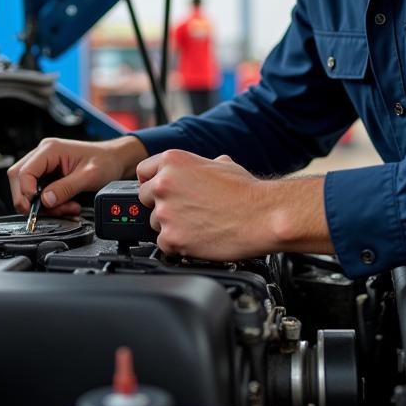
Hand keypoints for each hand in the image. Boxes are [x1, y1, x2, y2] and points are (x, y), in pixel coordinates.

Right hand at [8, 135, 148, 215]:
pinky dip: (48, 204)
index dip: (26, 192)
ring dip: (42, 204)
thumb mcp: (89, 176)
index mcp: (50, 149)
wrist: (115, 160)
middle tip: (48, 212)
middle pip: (19, 179)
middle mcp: (43, 154)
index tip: (38, 205)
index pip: (24, 171)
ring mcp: (44, 164)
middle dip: (30, 201)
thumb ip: (66, 188)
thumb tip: (46, 200)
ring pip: (26, 188)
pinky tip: (65, 205)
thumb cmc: (105, 161)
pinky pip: (38, 192)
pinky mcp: (48, 174)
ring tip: (65, 208)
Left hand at [133, 151, 265, 258]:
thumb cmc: (247, 192)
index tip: (161, 192)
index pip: (142, 172)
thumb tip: (195, 171)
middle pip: (145, 198)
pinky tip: (198, 238)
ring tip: (198, 225)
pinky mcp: (171, 238)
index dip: (153, 183)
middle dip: (162, 205)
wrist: (263, 216)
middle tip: (186, 210)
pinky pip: (164, 244)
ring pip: (154, 223)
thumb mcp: (221, 163)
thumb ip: (197, 166)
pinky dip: (178, 245)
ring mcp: (166, 211)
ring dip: (171, 226)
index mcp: (173, 160)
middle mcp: (164, 183)